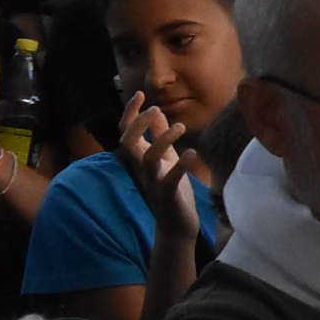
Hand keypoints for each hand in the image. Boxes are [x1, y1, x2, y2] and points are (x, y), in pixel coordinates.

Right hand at [118, 90, 198, 244]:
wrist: (176, 225)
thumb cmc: (171, 189)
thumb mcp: (166, 158)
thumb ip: (159, 136)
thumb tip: (156, 112)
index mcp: (141, 159)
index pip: (126, 133)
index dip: (130, 113)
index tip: (140, 94)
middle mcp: (142, 169)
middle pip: (128, 143)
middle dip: (137, 123)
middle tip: (154, 109)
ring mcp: (153, 182)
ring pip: (148, 158)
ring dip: (163, 140)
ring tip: (180, 127)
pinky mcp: (167, 195)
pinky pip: (169, 179)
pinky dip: (181, 165)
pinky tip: (193, 153)